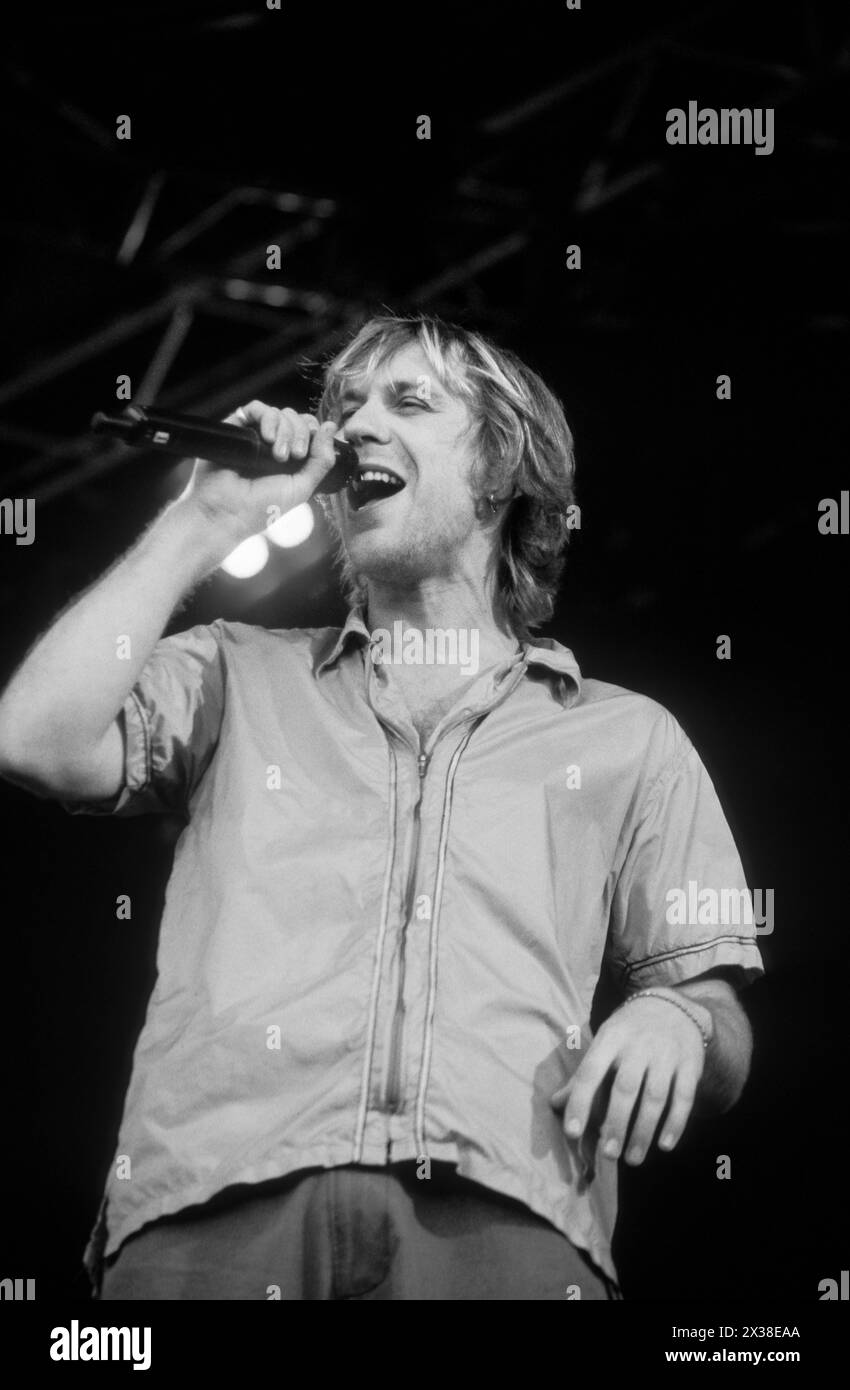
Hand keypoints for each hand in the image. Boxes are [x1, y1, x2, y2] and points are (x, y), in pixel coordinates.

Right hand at [175, 402, 340, 554]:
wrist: (226, 513)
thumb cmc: (262, 508)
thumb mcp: (302, 487)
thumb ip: (321, 460)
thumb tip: (331, 427)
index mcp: (291, 458)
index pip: (309, 430)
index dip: (314, 433)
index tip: (308, 452)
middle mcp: (273, 444)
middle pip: (297, 419)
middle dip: (301, 434)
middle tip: (293, 456)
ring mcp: (255, 435)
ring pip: (280, 413)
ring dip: (285, 430)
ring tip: (277, 454)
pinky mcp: (237, 427)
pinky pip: (257, 408)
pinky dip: (267, 418)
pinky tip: (266, 438)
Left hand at [553, 993, 709, 1167]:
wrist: (673, 1006)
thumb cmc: (629, 1031)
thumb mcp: (604, 1042)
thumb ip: (583, 1075)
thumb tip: (555, 1105)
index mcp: (610, 1038)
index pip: (590, 1071)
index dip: (580, 1101)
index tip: (572, 1132)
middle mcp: (638, 1045)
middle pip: (625, 1088)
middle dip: (616, 1123)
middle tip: (607, 1154)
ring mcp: (666, 1055)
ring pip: (655, 1097)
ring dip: (643, 1131)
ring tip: (632, 1159)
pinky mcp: (690, 1065)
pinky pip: (683, 1098)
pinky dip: (675, 1123)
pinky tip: (665, 1145)